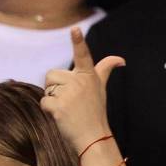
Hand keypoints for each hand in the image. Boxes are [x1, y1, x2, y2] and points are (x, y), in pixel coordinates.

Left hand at [41, 27, 124, 152]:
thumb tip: (120, 60)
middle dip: (55, 87)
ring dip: (52, 98)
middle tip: (69, 100)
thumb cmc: (95, 110)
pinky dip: (48, 110)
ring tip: (67, 108)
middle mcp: (80, 82)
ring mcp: (70, 94)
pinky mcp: (59, 106)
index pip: (83, 55)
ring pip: (47, 88)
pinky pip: (44, 101)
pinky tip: (61, 115)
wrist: (94, 136)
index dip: (78, 42)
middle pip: (52, 75)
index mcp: (89, 75)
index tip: (75, 29)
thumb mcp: (101, 88)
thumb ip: (105, 70)